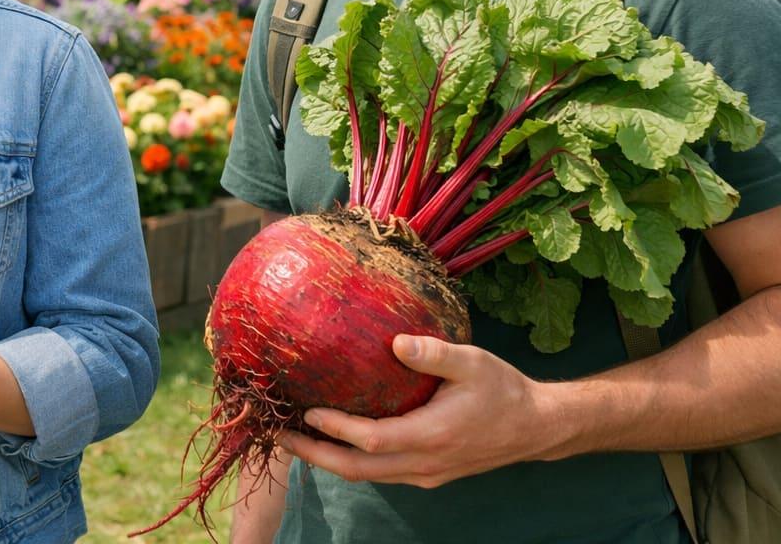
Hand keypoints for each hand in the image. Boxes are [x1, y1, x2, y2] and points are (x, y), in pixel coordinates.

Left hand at [277, 335, 556, 488]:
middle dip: (315, 455)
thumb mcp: (472, 362)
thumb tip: (395, 342)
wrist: (536, 427)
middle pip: (358, 469)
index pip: (371, 440)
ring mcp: (425, 474)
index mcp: (431, 436)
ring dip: (330, 460)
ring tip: (297, 437)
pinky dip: (353, 460)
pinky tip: (335, 440)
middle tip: (281, 434)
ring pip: (367, 475)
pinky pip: (381, 472)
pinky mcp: (428, 474)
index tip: (307, 410)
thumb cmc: (503, 389)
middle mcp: (424, 463)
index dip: (335, 429)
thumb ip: (433, 354)